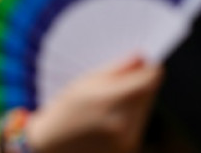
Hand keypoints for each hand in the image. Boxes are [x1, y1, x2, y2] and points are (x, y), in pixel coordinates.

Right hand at [25, 57, 162, 152]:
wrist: (48, 150)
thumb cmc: (62, 113)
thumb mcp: (84, 83)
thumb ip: (116, 69)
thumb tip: (141, 57)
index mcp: (111, 101)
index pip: (151, 78)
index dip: (149, 66)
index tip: (143, 61)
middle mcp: (124, 124)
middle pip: (150, 93)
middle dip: (140, 83)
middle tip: (122, 80)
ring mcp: (128, 141)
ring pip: (146, 109)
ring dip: (136, 100)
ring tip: (110, 101)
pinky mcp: (128, 150)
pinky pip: (138, 125)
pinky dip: (130, 117)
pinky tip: (110, 117)